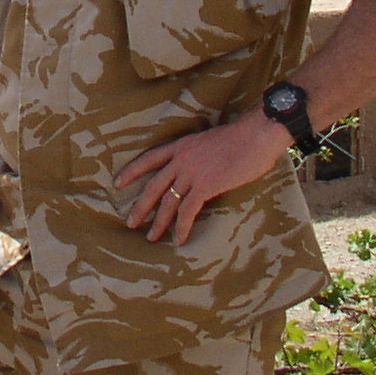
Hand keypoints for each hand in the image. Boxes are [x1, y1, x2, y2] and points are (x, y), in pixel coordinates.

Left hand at [115, 111, 287, 243]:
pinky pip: (187, 212)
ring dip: (159, 223)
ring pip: (168, 202)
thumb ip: (199, 156)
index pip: (149, 158)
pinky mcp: (205, 186)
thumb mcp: (210, 142)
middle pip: (153, 186)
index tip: (117, 183)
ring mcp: (192, 172)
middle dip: (140, 206)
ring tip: (151, 237)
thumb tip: (201, 171)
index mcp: (181, 145)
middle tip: (130, 222)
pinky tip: (179, 240)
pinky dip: (182, 228)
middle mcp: (181, 159)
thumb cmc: (242, 138)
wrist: (257, 134)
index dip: (131, 171)